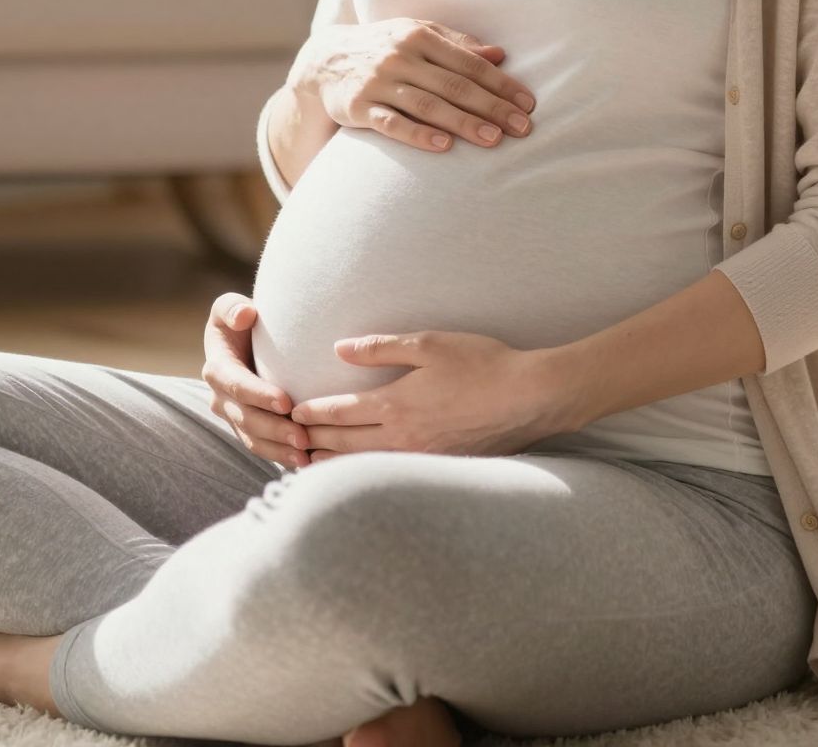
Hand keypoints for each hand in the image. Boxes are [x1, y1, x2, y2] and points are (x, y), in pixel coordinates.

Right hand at [199, 292, 311, 469]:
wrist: (244, 341)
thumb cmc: (241, 320)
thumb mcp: (229, 306)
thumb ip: (232, 307)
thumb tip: (245, 315)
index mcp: (217, 368)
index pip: (237, 385)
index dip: (259, 395)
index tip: (286, 402)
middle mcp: (220, 397)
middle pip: (246, 419)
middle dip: (274, 430)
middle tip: (303, 437)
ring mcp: (233, 416)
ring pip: (253, 440)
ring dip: (278, 450)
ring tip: (306, 457)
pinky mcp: (247, 429)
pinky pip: (262, 448)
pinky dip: (280, 457)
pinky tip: (304, 464)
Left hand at [289, 331, 574, 459]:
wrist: (528, 397)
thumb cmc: (482, 364)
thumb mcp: (429, 344)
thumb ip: (381, 347)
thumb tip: (339, 349)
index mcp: (395, 405)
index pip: (338, 413)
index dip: (310, 413)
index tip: (291, 414)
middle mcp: (401, 438)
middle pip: (343, 444)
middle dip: (312, 442)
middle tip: (288, 443)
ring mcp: (420, 458)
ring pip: (363, 466)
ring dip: (333, 464)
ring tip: (311, 464)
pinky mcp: (438, 467)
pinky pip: (389, 474)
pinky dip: (364, 473)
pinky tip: (359, 473)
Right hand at [292, 18, 535, 154]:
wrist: (324, 60)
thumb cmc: (384, 47)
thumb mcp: (417, 35)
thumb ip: (457, 44)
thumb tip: (500, 54)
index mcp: (419, 35)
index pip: (469, 62)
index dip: (501, 84)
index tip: (528, 103)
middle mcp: (400, 56)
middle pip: (454, 85)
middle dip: (492, 107)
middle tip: (522, 127)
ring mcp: (378, 82)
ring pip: (428, 105)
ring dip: (463, 123)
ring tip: (493, 139)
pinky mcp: (359, 107)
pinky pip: (391, 123)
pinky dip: (418, 134)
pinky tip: (444, 146)